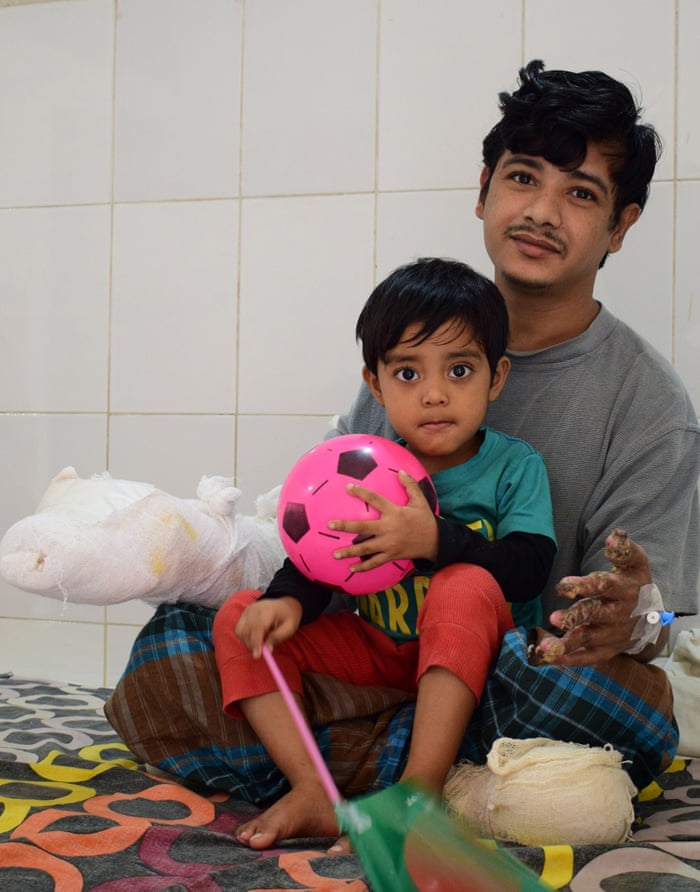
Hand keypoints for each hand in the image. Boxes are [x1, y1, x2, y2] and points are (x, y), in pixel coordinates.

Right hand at [235, 596, 302, 658]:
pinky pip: (239, 631)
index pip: (257, 627)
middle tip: (263, 652)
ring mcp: (246, 611)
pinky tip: (257, 637)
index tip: (257, 656)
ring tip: (262, 641)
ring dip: (248, 642)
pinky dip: (245, 638)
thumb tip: (267, 649)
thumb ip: (278, 637)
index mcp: (267, 609)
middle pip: (246, 630)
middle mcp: (253, 609)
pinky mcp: (243, 616)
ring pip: (240, 632)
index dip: (256, 642)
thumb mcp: (290, 627)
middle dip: (253, 645)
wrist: (284, 606)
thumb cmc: (288, 617)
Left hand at [327, 471, 438, 571]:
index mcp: (394, 512)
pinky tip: (352, 569)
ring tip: (335, 554)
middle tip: (330, 525)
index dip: (360, 492)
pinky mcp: (391, 555)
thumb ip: (410, 485)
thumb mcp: (420, 501)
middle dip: (345, 526)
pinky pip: (375, 562)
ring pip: (365, 548)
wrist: (436, 542)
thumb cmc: (425, 520)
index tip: (348, 487)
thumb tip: (400, 471)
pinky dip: (363, 567)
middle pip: (362, 527)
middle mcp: (389, 528)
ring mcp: (389, 544)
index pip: (374, 499)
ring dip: (349, 551)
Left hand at [536, 529, 663, 665]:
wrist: (650, 615)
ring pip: (588, 640)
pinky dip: (570, 660)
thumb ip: (624, 549)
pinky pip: (588, 658)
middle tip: (553, 618)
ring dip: (566, 644)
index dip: (583, 586)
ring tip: (545, 647)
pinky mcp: (607, 650)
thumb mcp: (635, 562)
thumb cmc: (634, 582)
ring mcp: (612, 635)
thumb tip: (614, 536)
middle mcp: (618, 614)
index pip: (603, 586)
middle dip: (574, 617)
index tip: (562, 586)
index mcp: (623, 590)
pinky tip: (549, 659)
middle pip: (595, 615)